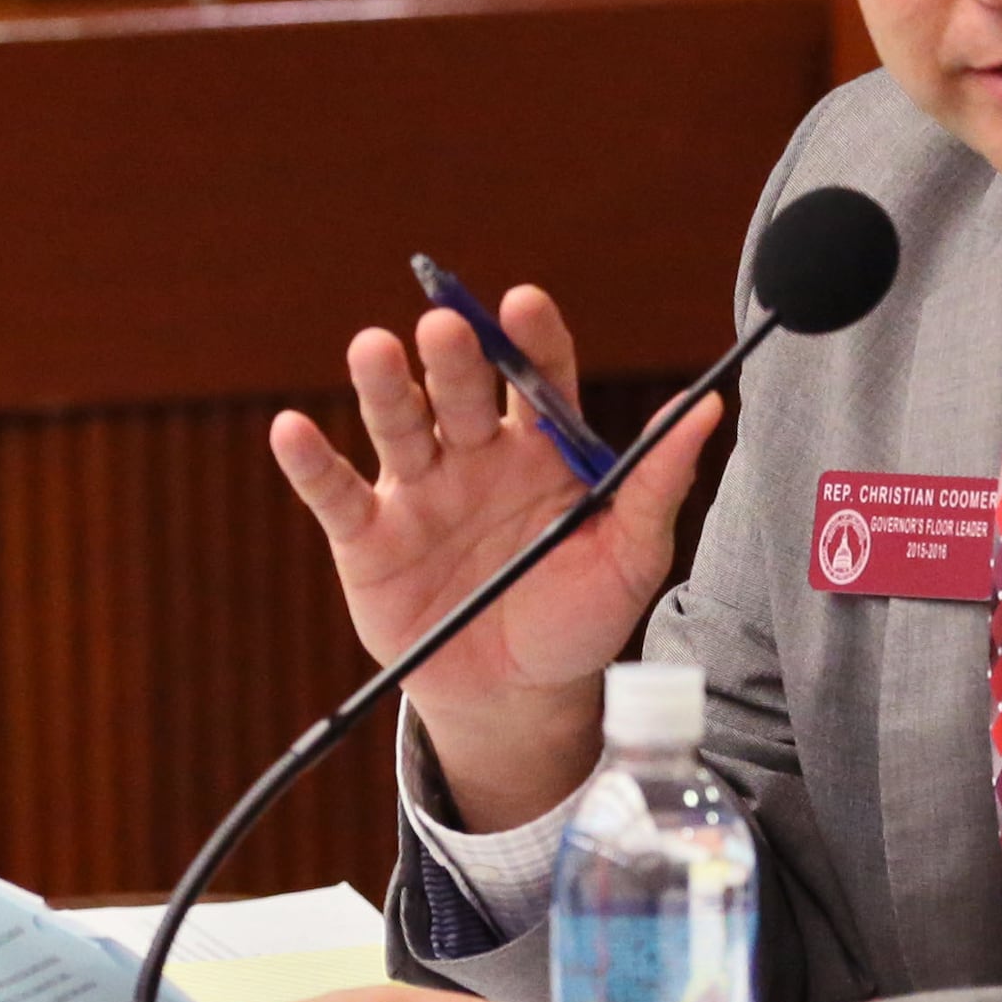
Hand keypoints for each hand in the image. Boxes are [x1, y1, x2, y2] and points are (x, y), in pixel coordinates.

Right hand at [269, 287, 720, 828]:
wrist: (520, 697)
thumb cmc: (582, 615)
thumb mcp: (632, 555)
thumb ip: (659, 480)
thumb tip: (708, 405)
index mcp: (543, 446)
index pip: (538, 376)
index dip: (530, 339)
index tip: (524, 305)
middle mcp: (476, 451)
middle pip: (460, 389)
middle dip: (453, 357)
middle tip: (447, 328)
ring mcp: (418, 488)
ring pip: (397, 423)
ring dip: (382, 386)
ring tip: (371, 349)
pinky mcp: (367, 537)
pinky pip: (334, 493)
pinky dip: (310, 462)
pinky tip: (293, 429)